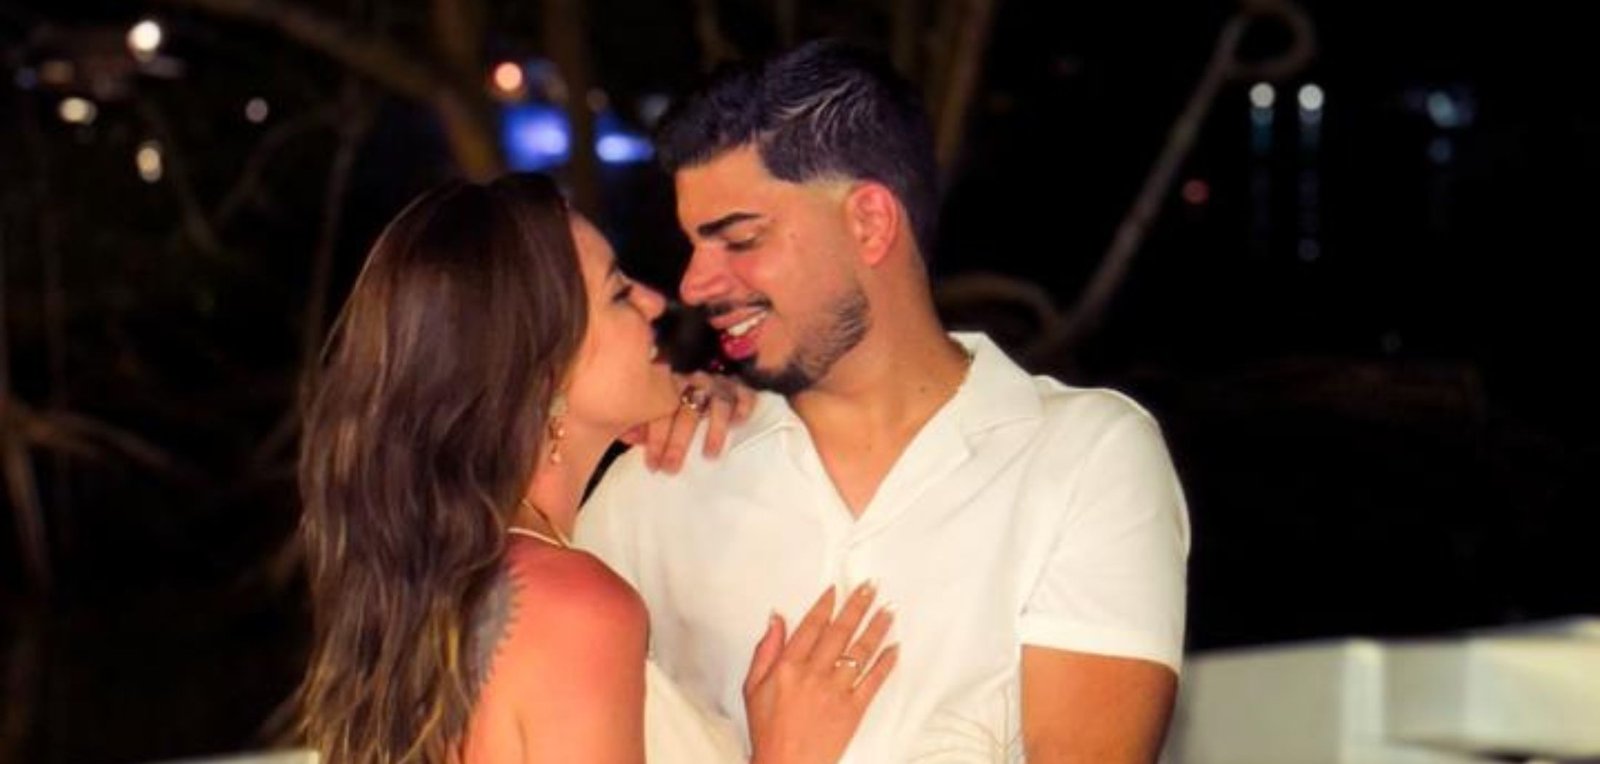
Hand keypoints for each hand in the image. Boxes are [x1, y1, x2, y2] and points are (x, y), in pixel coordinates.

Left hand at [620, 371, 755, 472]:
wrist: (716, 357)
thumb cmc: (678, 393)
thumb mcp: (656, 402)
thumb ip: (641, 419)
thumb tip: (628, 437)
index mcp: (670, 385)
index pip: (661, 413)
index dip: (656, 440)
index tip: (652, 466)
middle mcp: (694, 383)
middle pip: (687, 413)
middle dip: (678, 443)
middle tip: (671, 469)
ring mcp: (718, 383)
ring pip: (717, 405)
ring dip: (714, 431)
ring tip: (709, 456)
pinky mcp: (741, 385)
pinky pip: (744, 394)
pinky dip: (742, 407)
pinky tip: (739, 423)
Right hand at [744, 583, 898, 763]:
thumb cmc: (767, 731)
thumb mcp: (753, 687)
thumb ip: (766, 650)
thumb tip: (776, 619)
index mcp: (788, 666)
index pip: (811, 626)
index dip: (826, 605)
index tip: (837, 590)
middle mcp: (814, 674)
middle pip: (840, 631)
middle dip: (857, 606)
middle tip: (871, 587)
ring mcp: (836, 691)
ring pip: (860, 651)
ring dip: (877, 628)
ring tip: (889, 610)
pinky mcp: (853, 709)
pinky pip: (873, 681)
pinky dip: (886, 663)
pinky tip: (894, 648)